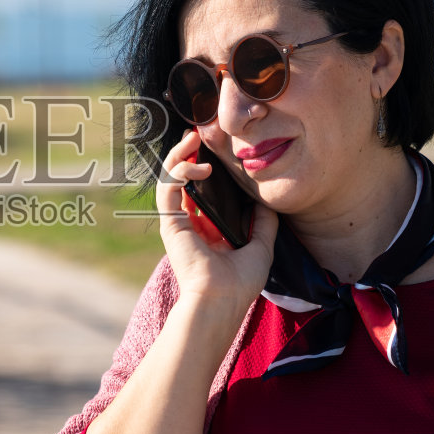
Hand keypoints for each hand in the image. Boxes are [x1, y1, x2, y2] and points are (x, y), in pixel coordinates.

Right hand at [156, 129, 277, 313]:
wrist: (222, 299)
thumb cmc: (239, 282)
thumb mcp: (261, 246)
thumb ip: (263, 222)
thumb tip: (265, 200)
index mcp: (208, 229)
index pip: (202, 190)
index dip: (205, 167)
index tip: (216, 149)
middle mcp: (190, 222)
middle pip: (183, 179)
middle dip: (188, 153)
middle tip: (199, 133)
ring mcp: (178, 221)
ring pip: (171, 178)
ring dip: (180, 154)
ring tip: (193, 137)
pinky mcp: (170, 221)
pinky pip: (168, 186)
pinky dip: (180, 171)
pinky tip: (199, 166)